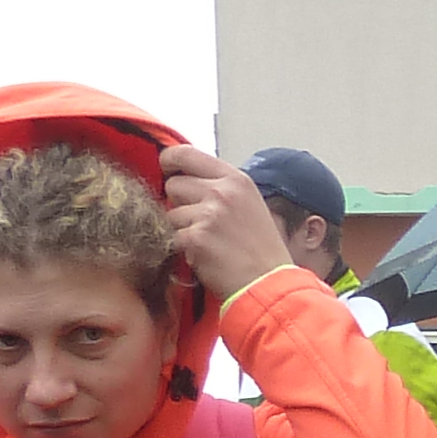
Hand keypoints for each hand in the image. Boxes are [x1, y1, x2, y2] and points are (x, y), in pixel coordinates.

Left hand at [155, 144, 294, 300]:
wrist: (269, 284)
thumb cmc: (261, 250)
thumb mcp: (249, 205)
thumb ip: (220, 189)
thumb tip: (186, 181)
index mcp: (236, 180)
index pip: (186, 153)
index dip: (170, 161)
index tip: (167, 170)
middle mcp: (222, 192)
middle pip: (173, 184)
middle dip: (178, 203)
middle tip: (199, 222)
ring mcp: (208, 214)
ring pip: (169, 214)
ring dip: (180, 230)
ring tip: (207, 244)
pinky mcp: (195, 238)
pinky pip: (170, 237)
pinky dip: (182, 249)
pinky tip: (203, 256)